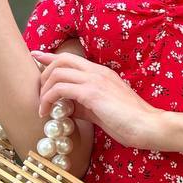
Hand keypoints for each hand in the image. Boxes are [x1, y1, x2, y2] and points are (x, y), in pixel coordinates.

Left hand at [31, 50, 169, 150]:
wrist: (148, 126)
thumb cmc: (129, 121)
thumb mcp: (101, 110)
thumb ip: (83, 105)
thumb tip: (65, 107)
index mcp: (100, 73)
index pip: (70, 57)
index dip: (49, 56)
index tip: (34, 56)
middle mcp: (96, 72)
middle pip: (61, 60)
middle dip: (43, 75)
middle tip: (39, 95)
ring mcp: (95, 80)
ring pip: (58, 72)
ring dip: (44, 90)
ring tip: (42, 108)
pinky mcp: (92, 93)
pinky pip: (61, 89)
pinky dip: (49, 99)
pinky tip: (48, 113)